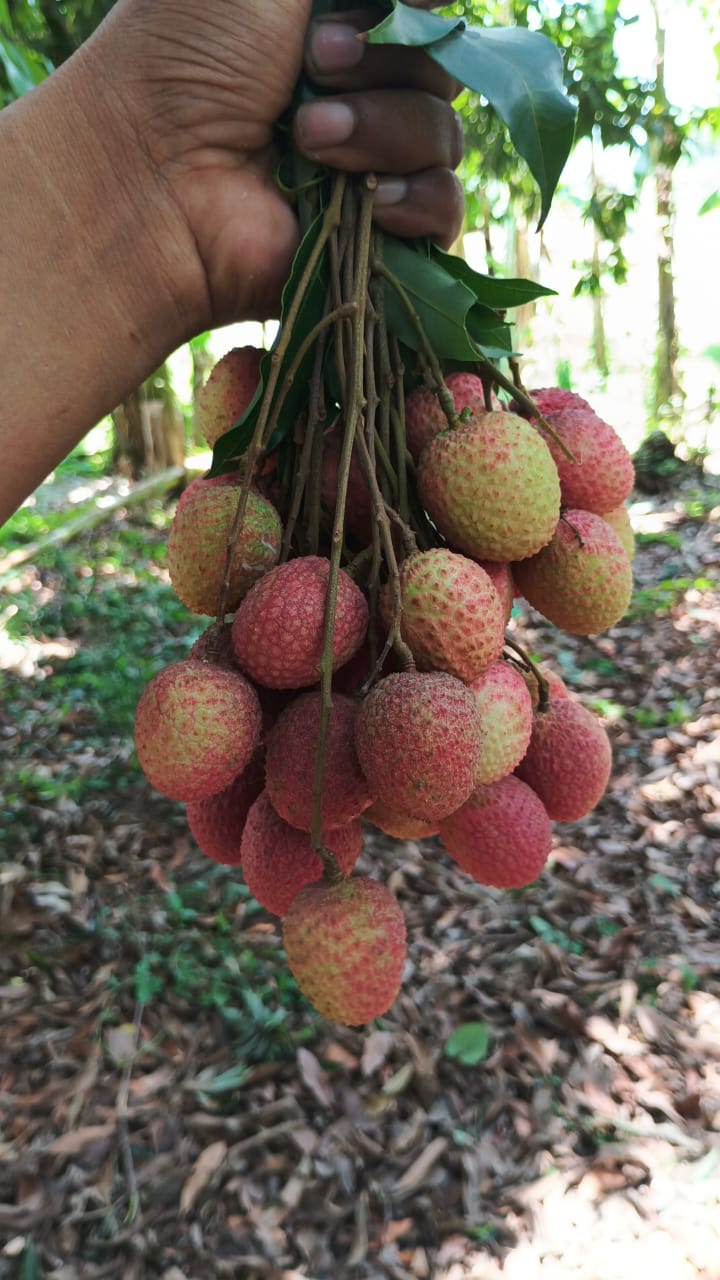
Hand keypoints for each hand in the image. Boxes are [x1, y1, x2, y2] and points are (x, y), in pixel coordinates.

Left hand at [87, 0, 463, 326]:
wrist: (152, 176)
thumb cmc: (183, 59)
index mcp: (332, 32)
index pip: (417, 19)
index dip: (402, 17)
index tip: (346, 17)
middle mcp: (357, 99)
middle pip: (438, 73)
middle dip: (382, 66)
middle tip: (312, 69)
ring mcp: (369, 172)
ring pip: (443, 137)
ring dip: (383, 129)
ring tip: (308, 140)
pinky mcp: (376, 240)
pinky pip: (446, 210)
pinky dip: (417, 198)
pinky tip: (369, 200)